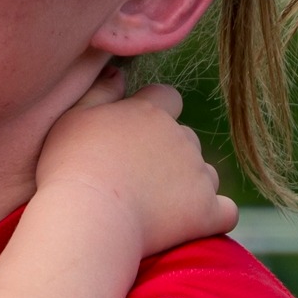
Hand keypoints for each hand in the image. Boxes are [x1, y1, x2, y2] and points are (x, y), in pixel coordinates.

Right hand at [36, 77, 236, 258]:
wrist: (88, 216)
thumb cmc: (71, 166)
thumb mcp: (73, 118)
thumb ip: (100, 92)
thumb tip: (120, 74)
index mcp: (149, 112)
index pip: (168, 97)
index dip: (156, 113)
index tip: (135, 136)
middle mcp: (179, 137)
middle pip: (187, 139)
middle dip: (171, 154)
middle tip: (137, 178)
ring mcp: (197, 175)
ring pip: (206, 173)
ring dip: (190, 184)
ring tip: (157, 206)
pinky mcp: (206, 211)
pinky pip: (226, 211)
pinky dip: (213, 215)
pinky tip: (192, 223)